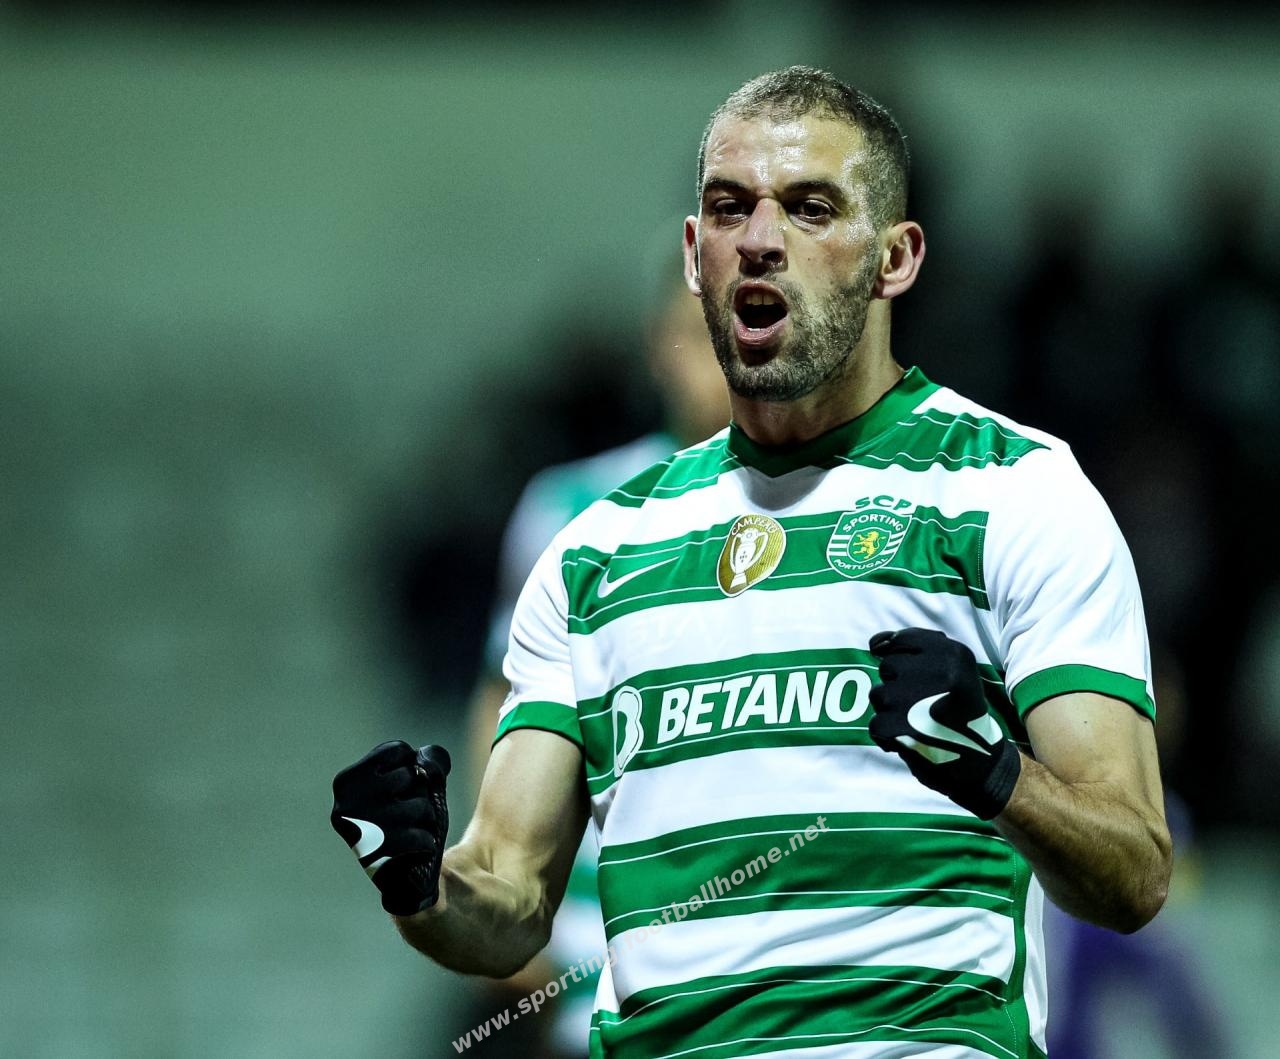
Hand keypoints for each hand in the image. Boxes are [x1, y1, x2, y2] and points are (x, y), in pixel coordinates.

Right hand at [331, 741, 450, 915]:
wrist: (405, 881)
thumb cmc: (408, 824)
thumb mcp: (414, 787)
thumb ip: (425, 763)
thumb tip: (429, 759)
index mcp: (346, 782)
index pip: (398, 750)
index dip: (411, 768)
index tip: (398, 790)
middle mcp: (347, 804)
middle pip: (411, 775)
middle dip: (419, 794)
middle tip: (403, 816)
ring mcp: (362, 830)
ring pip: (421, 805)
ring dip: (426, 820)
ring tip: (407, 833)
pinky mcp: (380, 856)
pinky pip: (425, 835)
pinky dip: (426, 843)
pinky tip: (410, 852)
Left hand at [868, 628, 1020, 819]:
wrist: (983, 765)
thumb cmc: (960, 711)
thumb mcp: (955, 669)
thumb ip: (916, 646)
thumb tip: (876, 643)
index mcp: (955, 654)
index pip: (902, 640)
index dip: (897, 655)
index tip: (907, 673)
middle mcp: (940, 673)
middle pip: (888, 668)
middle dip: (897, 686)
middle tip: (921, 705)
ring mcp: (921, 701)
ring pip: (878, 695)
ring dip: (890, 711)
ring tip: (917, 723)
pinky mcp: (907, 731)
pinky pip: (876, 724)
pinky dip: (886, 736)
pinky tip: (909, 740)